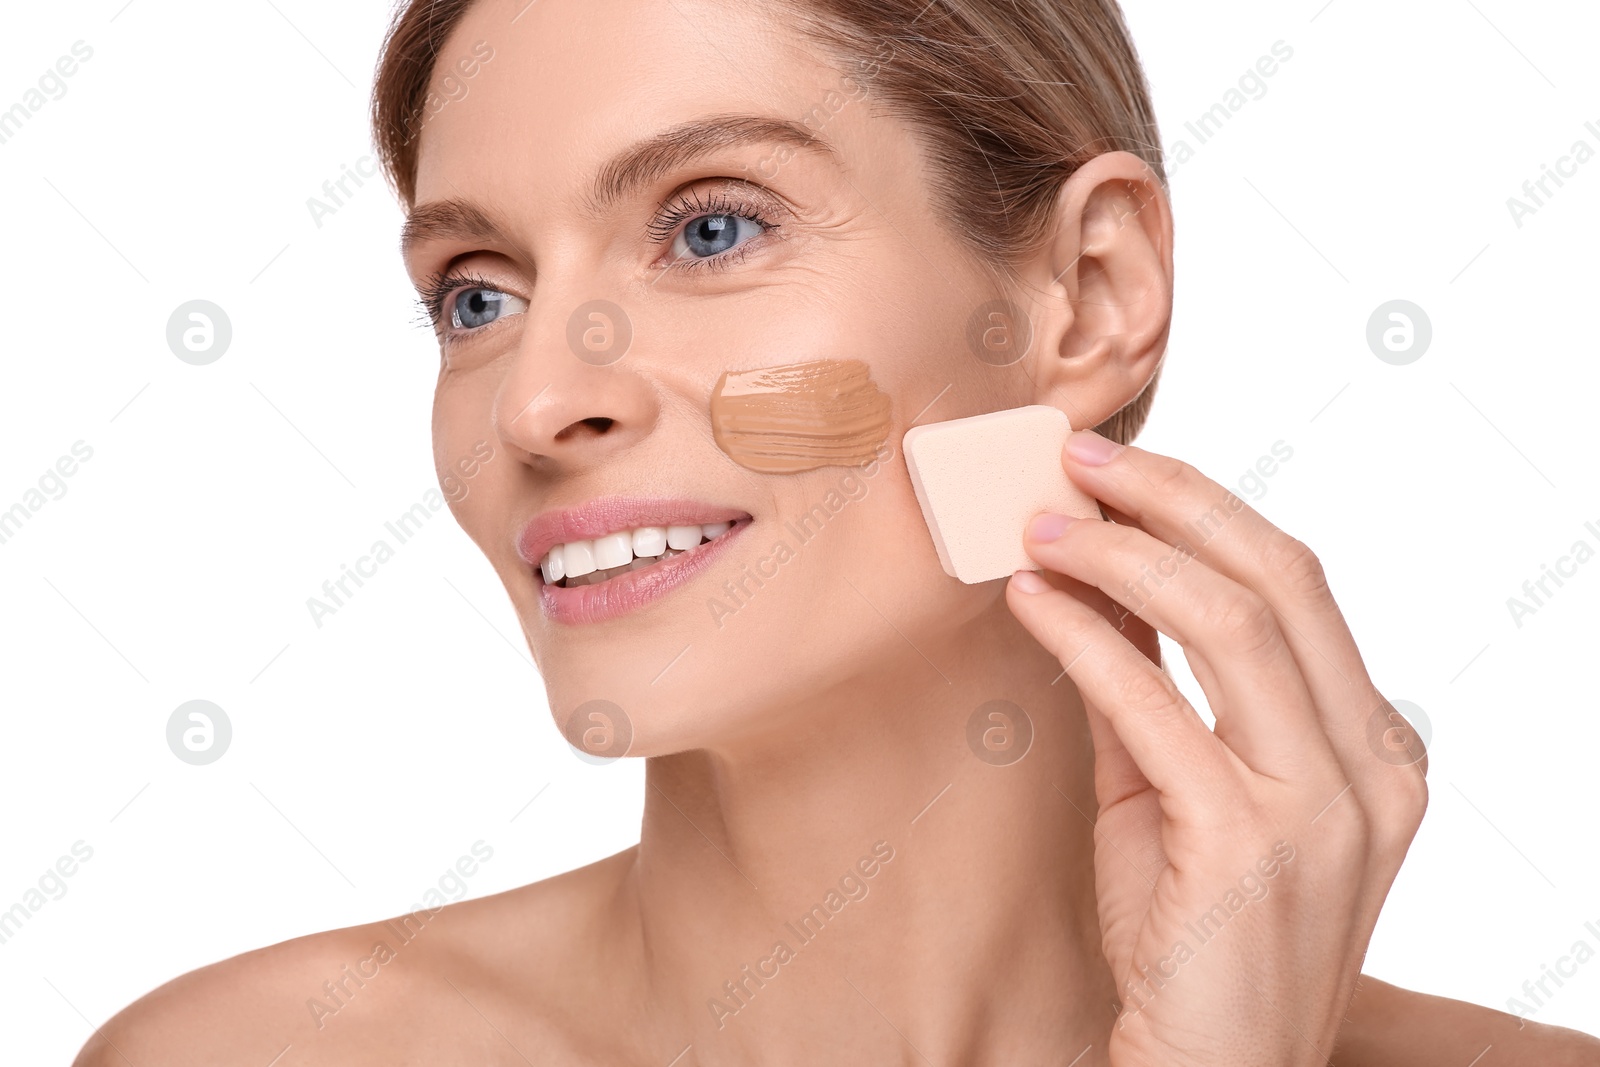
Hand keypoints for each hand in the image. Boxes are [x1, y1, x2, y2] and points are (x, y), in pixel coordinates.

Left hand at [1004, 429, 1428, 1066]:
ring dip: (1121, 556)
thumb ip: (1148, 688)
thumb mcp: (1173, 791)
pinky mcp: (1247, 847)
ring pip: (1229, 623)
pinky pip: (1156, 708)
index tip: (1122, 469)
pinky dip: (1085, 640)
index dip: (1205, 506)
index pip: (1297, 585)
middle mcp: (1369, 768)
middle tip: (1079, 463)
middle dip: (1173, 499)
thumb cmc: (1190, 935)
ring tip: (1040, 528)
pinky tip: (1031, 605)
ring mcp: (1321, 808)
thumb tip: (1092, 577)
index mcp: (1373, 747)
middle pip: (1279, 577)